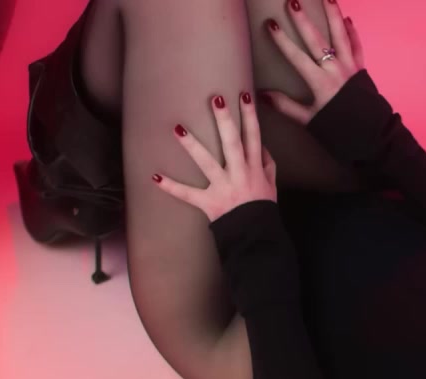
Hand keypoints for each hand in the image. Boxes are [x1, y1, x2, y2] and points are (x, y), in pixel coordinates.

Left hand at [152, 92, 277, 221]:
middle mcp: (239, 173)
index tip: (244, 96)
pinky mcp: (208, 201)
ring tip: (178, 128)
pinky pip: (187, 194)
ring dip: (192, 145)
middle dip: (225, 121)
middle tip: (216, 99)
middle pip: (232, 143)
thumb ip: (267, 162)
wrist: (256, 234)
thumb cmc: (262, 207)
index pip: (253, 137)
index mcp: (254, 167)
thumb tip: (260, 144)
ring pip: (207, 163)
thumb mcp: (271, 183)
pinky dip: (171, 187)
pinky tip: (154, 177)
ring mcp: (223, 187)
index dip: (250, 116)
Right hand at [258, 0, 366, 125]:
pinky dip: (352, 32)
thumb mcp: (310, 120)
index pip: (297, 57)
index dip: (283, 41)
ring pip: (340, 35)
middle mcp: (335, 69)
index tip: (271, 25)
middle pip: (317, 39)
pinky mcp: (361, 69)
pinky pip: (356, 45)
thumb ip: (286, 106)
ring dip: (332, 14)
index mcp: (320, 82)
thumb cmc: (339, 129)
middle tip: (292, 2)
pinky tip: (347, 19)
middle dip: (303, 20)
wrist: (372, 135)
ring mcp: (350, 66)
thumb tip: (261, 95)